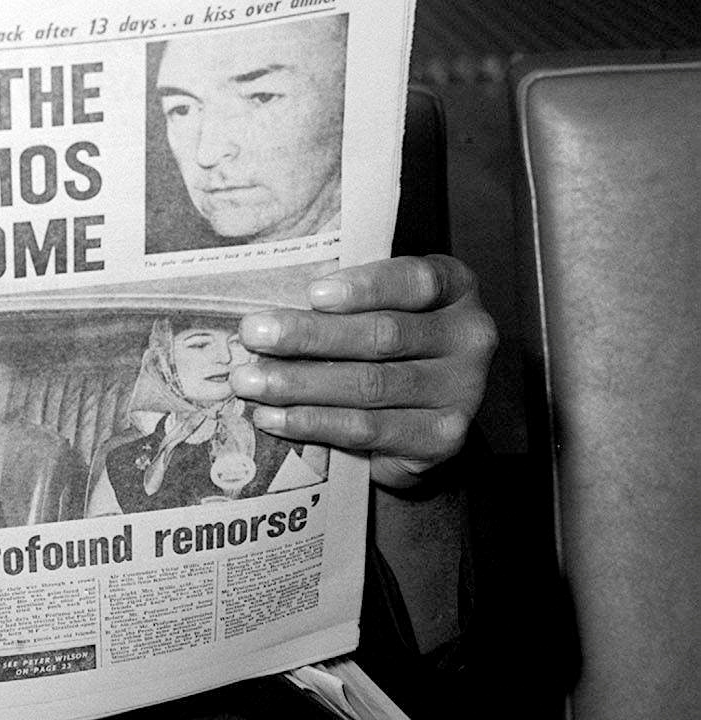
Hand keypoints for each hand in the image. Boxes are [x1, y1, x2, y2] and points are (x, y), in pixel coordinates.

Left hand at [232, 255, 495, 489]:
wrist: (420, 410)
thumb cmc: (384, 336)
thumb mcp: (375, 302)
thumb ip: (340, 297)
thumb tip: (268, 307)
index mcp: (455, 286)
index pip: (414, 281)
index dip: (364, 287)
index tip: (313, 293)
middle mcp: (469, 336)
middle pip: (382, 335)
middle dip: (309, 335)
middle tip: (253, 334)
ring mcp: (463, 390)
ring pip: (370, 384)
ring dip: (299, 383)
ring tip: (249, 380)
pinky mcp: (443, 438)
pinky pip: (368, 429)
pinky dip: (314, 422)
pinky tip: (273, 416)